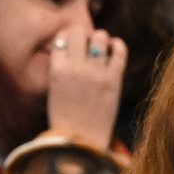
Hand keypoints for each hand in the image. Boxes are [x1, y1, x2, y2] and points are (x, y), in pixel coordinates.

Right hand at [45, 30, 126, 150]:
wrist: (81, 142)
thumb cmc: (64, 120)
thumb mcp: (53, 92)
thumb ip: (60, 69)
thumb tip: (67, 48)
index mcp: (57, 71)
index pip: (61, 38)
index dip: (66, 37)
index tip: (70, 43)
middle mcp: (76, 68)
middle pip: (79, 31)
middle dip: (82, 36)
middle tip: (85, 45)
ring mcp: (97, 72)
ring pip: (100, 36)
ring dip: (99, 39)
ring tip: (99, 49)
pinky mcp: (114, 78)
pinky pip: (119, 49)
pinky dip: (117, 45)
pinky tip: (113, 50)